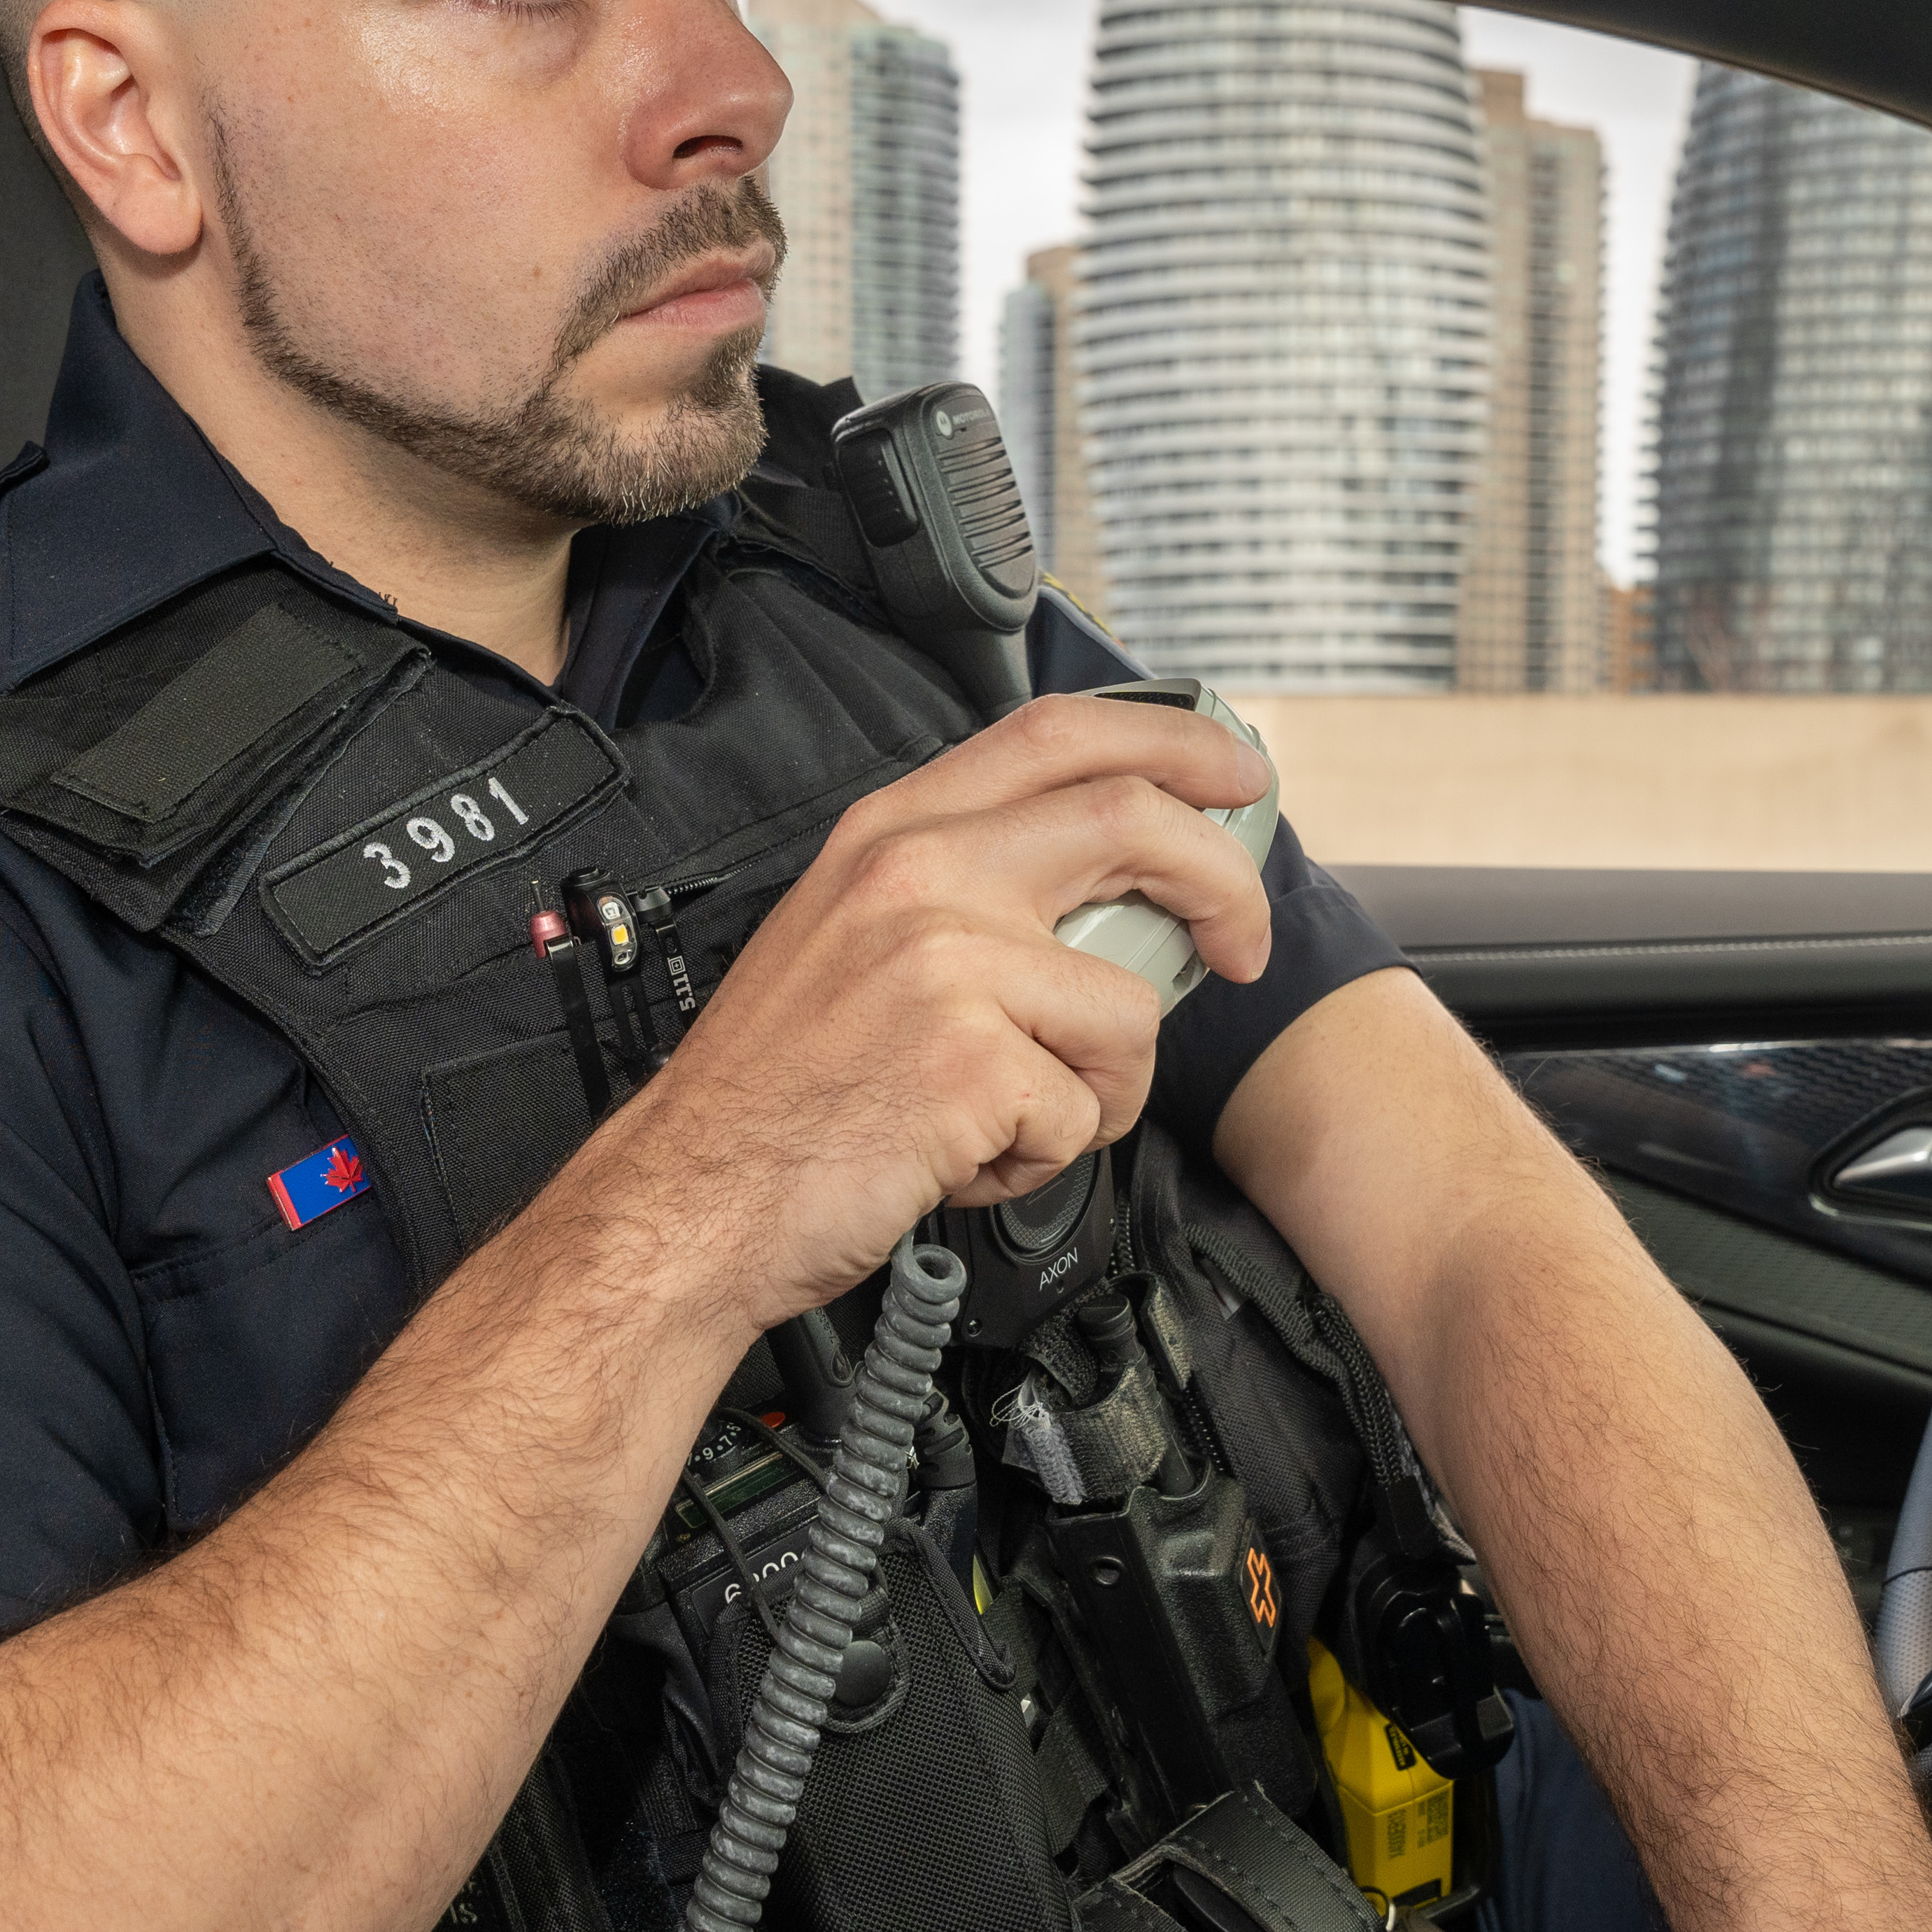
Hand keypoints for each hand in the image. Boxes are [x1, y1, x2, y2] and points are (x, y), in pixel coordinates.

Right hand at [614, 693, 1273, 1316]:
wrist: (690, 1197)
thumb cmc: (777, 1091)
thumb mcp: (853, 936)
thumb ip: (966, 889)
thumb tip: (1111, 890)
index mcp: (890, 834)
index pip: (1058, 734)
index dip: (1172, 743)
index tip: (1235, 777)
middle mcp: (917, 875)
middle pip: (1132, 822)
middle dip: (1223, 887)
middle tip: (1241, 948)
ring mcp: (944, 963)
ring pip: (1125, 1014)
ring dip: (1095, 1092)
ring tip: (1003, 1120)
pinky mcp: (970, 1062)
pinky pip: (1084, 1113)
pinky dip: (1040, 1158)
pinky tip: (962, 1157)